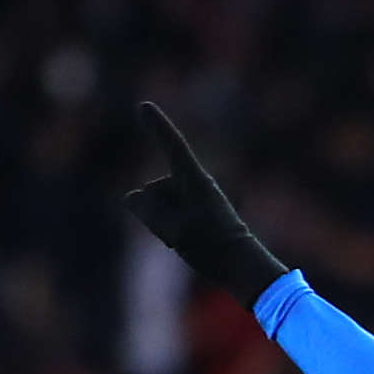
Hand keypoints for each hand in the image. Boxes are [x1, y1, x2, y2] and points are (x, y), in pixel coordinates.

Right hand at [123, 101, 291, 309]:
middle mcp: (194, 182)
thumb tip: (132, 198)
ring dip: (163, 222)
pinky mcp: (193, 209)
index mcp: (194, 180)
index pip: (172, 146)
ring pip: (159, 203)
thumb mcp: (172, 229)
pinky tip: (185, 242)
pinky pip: (167, 213)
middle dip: (156, 211)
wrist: (240, 266)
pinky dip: (168, 227)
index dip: (157, 127)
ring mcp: (193, 196)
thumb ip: (146, 210)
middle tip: (185, 234)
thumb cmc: (210, 246)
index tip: (144, 106)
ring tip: (189, 239)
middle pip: (154, 190)